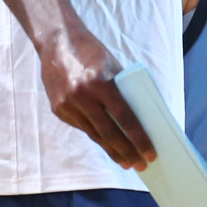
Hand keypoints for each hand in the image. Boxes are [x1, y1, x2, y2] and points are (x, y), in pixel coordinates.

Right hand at [38, 29, 155, 169]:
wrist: (57, 42)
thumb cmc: (92, 52)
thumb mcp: (113, 66)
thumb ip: (123, 90)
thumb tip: (140, 117)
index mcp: (100, 83)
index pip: (124, 117)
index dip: (138, 138)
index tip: (150, 152)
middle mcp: (82, 96)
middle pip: (109, 132)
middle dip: (127, 151)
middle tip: (141, 164)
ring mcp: (67, 104)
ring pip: (94, 135)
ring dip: (112, 150)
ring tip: (126, 162)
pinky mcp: (58, 109)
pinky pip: (82, 127)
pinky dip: (96, 136)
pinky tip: (107, 145)